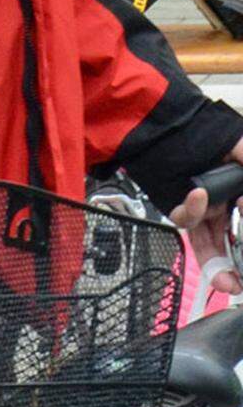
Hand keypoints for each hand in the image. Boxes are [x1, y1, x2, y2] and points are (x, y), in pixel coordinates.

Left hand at [171, 134, 242, 294]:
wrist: (171, 122)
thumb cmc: (209, 132)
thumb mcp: (241, 151)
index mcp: (238, 193)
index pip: (241, 227)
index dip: (242, 248)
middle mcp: (222, 204)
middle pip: (229, 241)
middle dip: (234, 266)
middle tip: (239, 283)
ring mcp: (201, 207)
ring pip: (208, 242)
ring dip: (217, 261)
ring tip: (229, 279)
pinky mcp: (178, 204)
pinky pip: (186, 218)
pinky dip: (193, 210)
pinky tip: (199, 195)